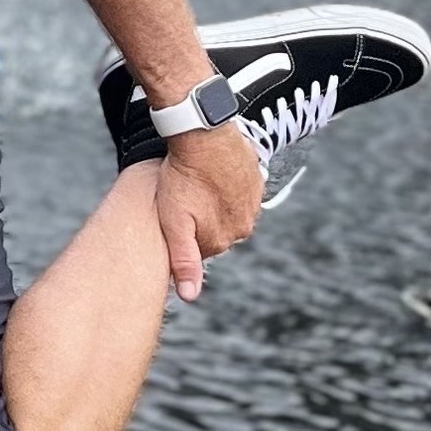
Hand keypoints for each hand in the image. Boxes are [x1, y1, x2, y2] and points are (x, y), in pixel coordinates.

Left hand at [155, 127, 262, 299]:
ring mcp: (253, 202)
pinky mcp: (256, 180)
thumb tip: (190, 297)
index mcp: (223, 239)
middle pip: (215, 229)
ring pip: (226, 210)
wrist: (204, 134)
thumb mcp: (175, 223)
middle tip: (183, 195)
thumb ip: (184, 261)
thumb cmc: (181, 178)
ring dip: (213, 200)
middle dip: (199, 216)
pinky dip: (225, 184)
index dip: (183, 230)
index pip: (200, 247)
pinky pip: (238, 190)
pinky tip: (211, 172)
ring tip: (197, 182)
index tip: (174, 213)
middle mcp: (244, 225)